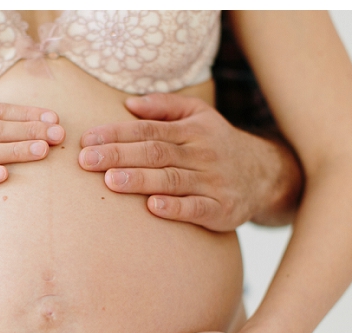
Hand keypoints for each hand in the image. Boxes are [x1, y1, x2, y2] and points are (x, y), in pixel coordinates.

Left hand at [78, 93, 300, 230]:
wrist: (265, 175)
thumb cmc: (218, 144)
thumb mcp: (199, 116)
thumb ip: (165, 107)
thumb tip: (129, 104)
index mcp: (191, 130)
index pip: (148, 130)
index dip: (117, 133)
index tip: (88, 139)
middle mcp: (201, 154)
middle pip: (155, 152)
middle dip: (119, 155)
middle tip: (87, 161)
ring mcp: (212, 182)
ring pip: (171, 179)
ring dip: (140, 180)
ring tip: (111, 181)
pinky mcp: (221, 209)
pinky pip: (196, 208)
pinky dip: (175, 208)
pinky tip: (153, 207)